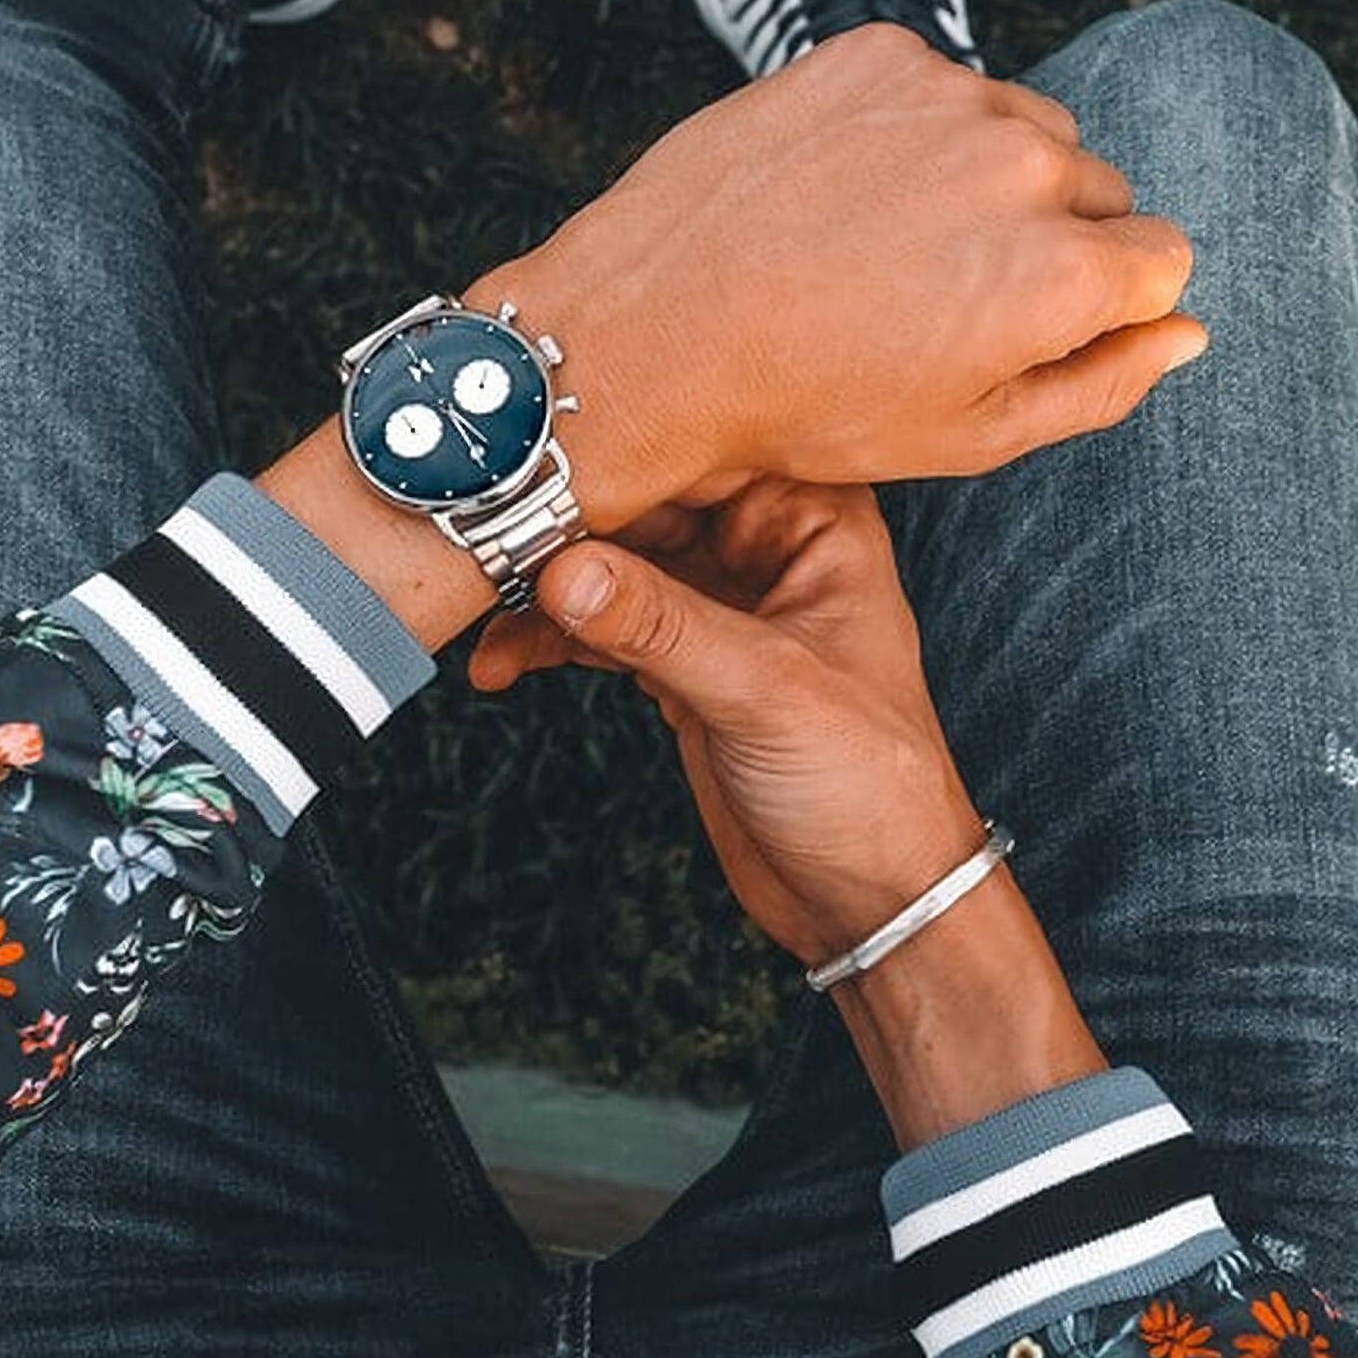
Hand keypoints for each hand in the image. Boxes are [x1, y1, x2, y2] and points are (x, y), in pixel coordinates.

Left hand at [466, 24, 1204, 533]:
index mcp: (1063, 272)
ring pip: (1022, 130)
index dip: (1099, 303)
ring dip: (983, 176)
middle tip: (937, 293)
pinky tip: (842, 192)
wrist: (649, 331)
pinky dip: (912, 130)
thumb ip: (1101, 384)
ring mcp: (947, 97)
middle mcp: (1023, 165)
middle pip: (1097, 190)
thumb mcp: (966, 436)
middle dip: (1045, 239)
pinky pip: (941, 87)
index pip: (1163, 260)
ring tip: (884, 242)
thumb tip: (1187, 332)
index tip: (1020, 323)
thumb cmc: (801, 403)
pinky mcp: (876, 54)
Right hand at [469, 475, 1108, 1146]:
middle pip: (642, 506)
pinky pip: (598, 626)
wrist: (873, 901)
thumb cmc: (873, 784)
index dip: (620, 455)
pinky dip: (548, 639)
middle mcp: (764, 550)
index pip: (701, 456)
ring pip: (610, 566)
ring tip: (485, 612)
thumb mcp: (765, 691)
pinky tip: (504, 660)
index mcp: (812, 522)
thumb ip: (661, 626)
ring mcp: (719, 607)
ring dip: (542, 590)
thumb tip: (564, 568)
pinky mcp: (682, 662)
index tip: (534, 465)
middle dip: (562, 528)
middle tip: (484, 545)